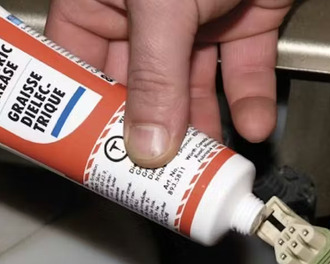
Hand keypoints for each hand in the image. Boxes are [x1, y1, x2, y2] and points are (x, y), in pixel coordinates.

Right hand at [46, 0, 290, 166]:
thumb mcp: (164, 3)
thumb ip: (155, 74)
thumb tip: (146, 142)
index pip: (78, 66)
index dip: (83, 116)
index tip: (92, 158)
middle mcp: (145, 11)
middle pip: (138, 87)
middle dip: (150, 135)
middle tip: (154, 180)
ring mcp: (196, 17)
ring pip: (191, 86)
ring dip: (202, 128)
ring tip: (205, 169)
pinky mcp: (243, 19)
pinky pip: (242, 68)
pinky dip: (250, 97)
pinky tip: (251, 125)